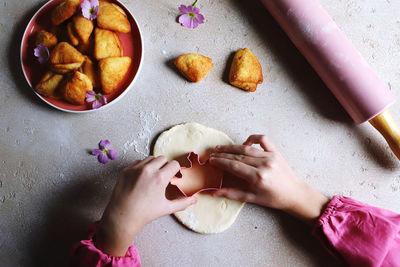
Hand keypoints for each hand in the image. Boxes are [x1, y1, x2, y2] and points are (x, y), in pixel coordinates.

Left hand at [95, 156, 196, 255]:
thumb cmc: (145, 213)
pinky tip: (142, 178)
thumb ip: (183, 203)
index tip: (174, 177)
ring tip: (153, 177)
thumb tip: (195, 200)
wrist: (122, 216)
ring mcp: (136, 169)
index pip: (174, 164)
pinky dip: (142, 167)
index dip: (176, 170)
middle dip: (165, 166)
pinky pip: (138, 162)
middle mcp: (148, 170)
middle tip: (164, 177)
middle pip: (163, 158)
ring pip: (150, 158)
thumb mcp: (166, 208)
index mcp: (160, 178)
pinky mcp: (126, 170)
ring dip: (154, 165)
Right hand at [209, 135, 328, 223]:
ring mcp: (270, 157)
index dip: (221, 162)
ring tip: (221, 148)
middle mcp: (263, 165)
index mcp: (257, 177)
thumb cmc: (272, 198)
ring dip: (232, 147)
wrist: (293, 194)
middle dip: (223, 154)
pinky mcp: (275, 152)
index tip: (211, 160)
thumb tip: (213, 193)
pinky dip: (252, 138)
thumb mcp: (251, 198)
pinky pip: (263, 140)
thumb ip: (232, 194)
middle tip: (212, 154)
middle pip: (238, 156)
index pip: (234, 165)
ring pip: (247, 148)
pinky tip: (244, 142)